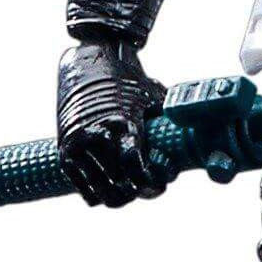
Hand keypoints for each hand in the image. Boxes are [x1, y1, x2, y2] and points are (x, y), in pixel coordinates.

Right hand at [57, 39, 167, 206]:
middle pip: (118, 185)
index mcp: (122, 123)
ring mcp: (78, 145)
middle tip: (148, 188)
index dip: (150, 181)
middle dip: (138, 192)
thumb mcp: (152, 95)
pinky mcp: (65, 149)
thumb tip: (196, 137)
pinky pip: (82, 188)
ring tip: (131, 190)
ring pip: (100, 192)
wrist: (88, 63)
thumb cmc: (127, 80)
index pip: (135, 167)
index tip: (160, 181)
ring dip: (119, 197)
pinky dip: (97, 195)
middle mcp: (97, 135)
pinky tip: (111, 188)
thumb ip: (165, 121)